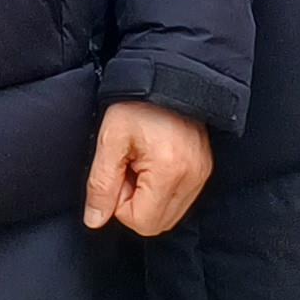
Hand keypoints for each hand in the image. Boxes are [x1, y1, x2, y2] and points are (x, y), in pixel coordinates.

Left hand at [83, 102, 212, 237]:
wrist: (167, 75)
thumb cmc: (137, 103)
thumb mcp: (109, 139)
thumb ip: (101, 183)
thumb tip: (95, 220)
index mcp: (169, 170)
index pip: (141, 222)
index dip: (120, 203)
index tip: (119, 170)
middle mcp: (192, 178)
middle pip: (156, 224)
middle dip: (135, 203)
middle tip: (128, 167)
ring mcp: (202, 175)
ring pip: (168, 215)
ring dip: (148, 197)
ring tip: (141, 162)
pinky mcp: (204, 170)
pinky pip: (179, 200)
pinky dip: (162, 190)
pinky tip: (154, 162)